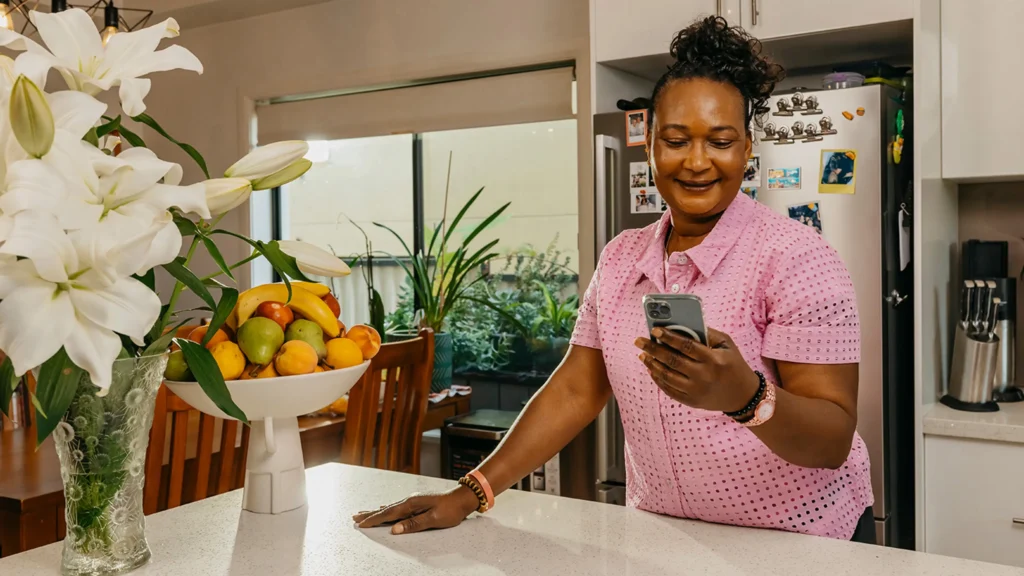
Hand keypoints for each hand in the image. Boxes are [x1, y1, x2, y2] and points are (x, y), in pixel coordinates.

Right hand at [352, 485, 480, 534]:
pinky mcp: (417, 502)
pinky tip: (384, 507)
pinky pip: (397, 507)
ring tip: (364, 513)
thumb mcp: (433, 519)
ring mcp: (413, 501)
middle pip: (385, 509)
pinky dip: (387, 509)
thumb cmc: (450, 510)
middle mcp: (409, 500)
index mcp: (411, 504)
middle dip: (369, 514)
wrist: (462, 498)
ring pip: (390, 507)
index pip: (388, 514)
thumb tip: (394, 529)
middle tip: (354, 517)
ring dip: (376, 511)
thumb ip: (413, 524)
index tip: (361, 524)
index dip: (373, 520)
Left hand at [635, 327, 758, 412]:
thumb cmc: (734, 365)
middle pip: (672, 361)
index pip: (685, 346)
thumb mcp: (727, 345)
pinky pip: (669, 390)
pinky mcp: (691, 401)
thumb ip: (707, 334)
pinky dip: (658, 379)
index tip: (654, 330)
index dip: (668, 337)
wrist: (743, 396)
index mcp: (713, 360)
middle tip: (639, 341)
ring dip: (651, 364)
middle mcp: (703, 376)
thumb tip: (682, 325)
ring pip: (667, 376)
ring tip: (643, 355)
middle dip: (652, 349)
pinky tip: (651, 369)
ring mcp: (696, 391)